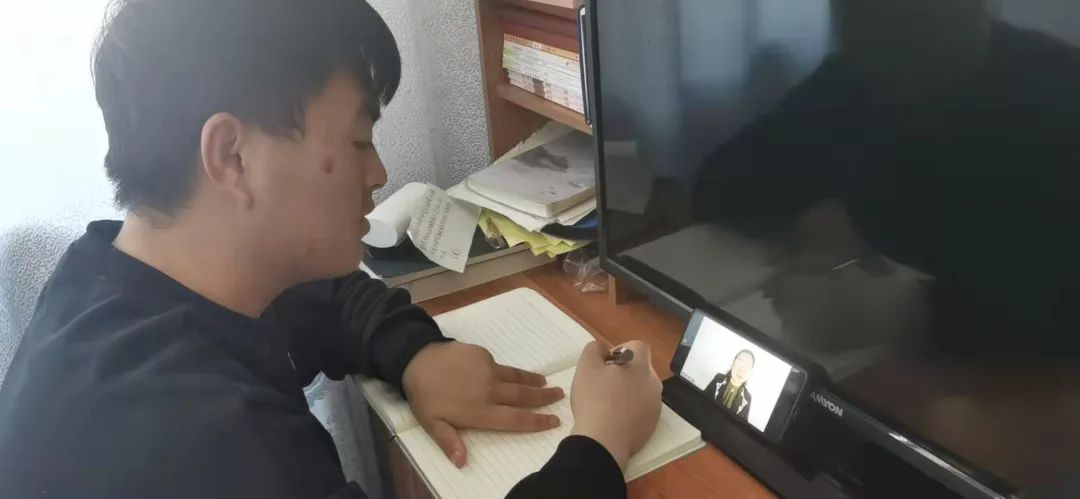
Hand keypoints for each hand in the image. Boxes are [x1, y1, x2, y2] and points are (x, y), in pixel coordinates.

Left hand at [402, 342, 563, 467]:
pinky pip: (500, 366)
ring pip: (516, 378)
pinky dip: (508, 371)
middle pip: (523, 396)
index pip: (515, 419)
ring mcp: (488, 370)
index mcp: (480, 411)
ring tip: (546, 382)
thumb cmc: (424, 396)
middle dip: (543, 398)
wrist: (417, 359)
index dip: (536, 421)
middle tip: (560, 395)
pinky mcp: (483, 355)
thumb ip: (449, 442)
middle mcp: (490, 391)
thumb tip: (463, 463)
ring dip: (533, 380)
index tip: (554, 421)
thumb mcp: (432, 424)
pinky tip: (510, 373)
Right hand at [569, 341, 661, 470]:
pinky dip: (630, 411)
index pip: (638, 346)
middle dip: (624, 373)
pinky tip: (613, 420)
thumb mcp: (586, 366)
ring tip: (607, 405)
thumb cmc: (594, 399)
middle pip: (641, 369)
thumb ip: (594, 349)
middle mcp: (654, 383)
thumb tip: (603, 350)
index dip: (621, 350)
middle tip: (603, 384)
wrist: (604, 442)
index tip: (606, 364)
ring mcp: (655, 406)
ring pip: (642, 391)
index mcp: (641, 366)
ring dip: (628, 392)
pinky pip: (642, 410)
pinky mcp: (652, 425)